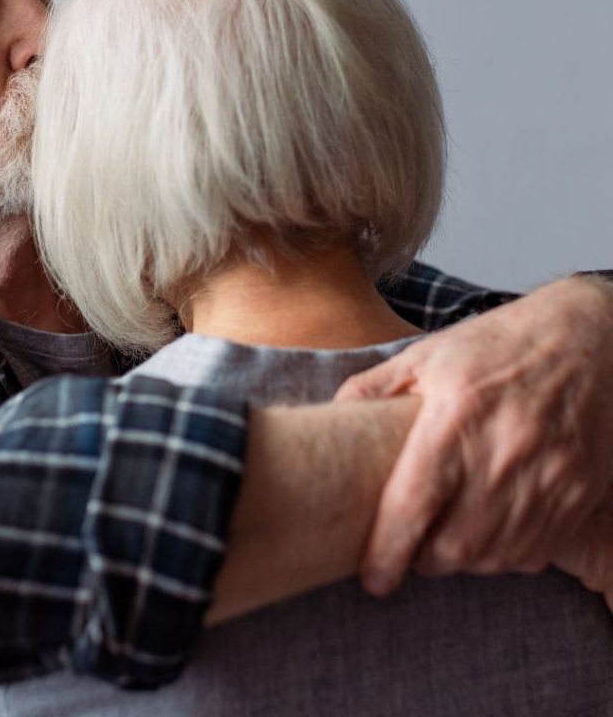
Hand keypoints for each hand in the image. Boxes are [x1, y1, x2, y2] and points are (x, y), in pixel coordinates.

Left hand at [336, 275, 612, 595]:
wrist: (589, 340)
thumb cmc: (497, 345)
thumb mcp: (426, 354)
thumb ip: (373, 387)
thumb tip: (331, 418)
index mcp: (456, 415)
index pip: (413, 502)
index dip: (388, 549)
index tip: (372, 578)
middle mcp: (503, 453)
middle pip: (454, 545)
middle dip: (423, 559)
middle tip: (407, 548)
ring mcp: (547, 479)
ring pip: (494, 557)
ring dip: (462, 560)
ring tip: (443, 539)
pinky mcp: (577, 495)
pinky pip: (534, 552)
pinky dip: (503, 555)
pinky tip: (487, 530)